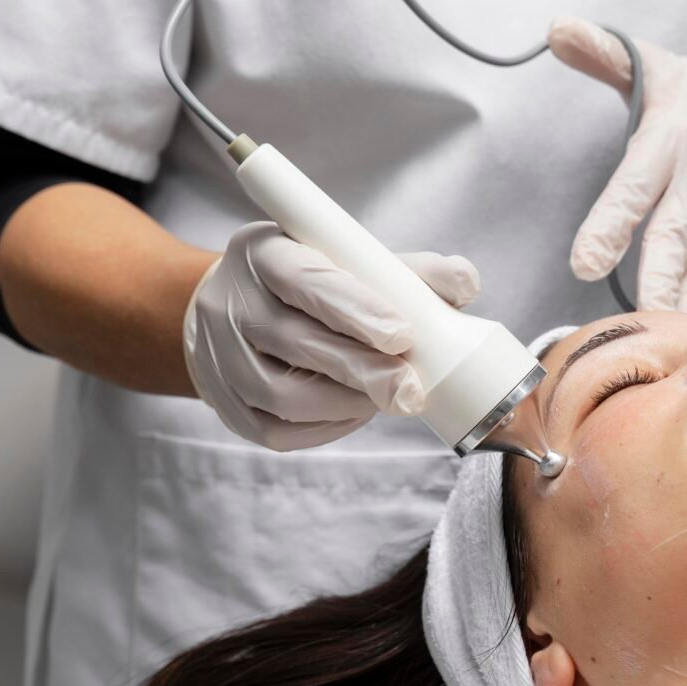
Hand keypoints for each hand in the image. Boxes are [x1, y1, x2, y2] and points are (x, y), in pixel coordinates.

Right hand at [184, 222, 480, 451]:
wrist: (229, 310)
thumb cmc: (306, 282)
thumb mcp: (347, 258)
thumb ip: (407, 270)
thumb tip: (466, 282)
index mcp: (265, 254)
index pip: (306, 280)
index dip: (355, 309)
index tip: (402, 335)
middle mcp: (231, 305)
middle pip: (298, 344)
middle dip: (364, 371)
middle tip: (413, 391)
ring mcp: (220, 359)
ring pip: (284, 396)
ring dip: (347, 402)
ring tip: (388, 394)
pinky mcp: (227, 407)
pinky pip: (279, 431)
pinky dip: (328, 425)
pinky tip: (357, 409)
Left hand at [549, 16, 686, 312]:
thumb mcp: (650, 65)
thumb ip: (602, 54)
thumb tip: (555, 29)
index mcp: (669, 141)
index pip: (634, 187)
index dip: (610, 226)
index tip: (585, 263)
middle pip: (677, 238)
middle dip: (658, 280)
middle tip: (638, 317)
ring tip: (668, 341)